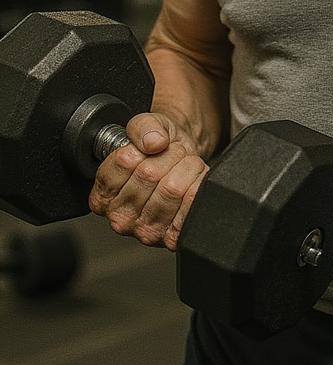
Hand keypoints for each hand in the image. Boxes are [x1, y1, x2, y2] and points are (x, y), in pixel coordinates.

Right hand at [88, 112, 208, 250]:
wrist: (183, 161)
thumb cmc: (159, 150)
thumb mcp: (146, 126)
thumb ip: (143, 127)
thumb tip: (153, 142)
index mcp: (102, 195)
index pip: (125, 161)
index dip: (145, 146)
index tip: (151, 147)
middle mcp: (120, 218)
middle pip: (150, 174)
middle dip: (169, 156)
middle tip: (173, 155)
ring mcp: (145, 231)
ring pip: (172, 189)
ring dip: (187, 168)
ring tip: (184, 166)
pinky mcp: (172, 237)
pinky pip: (191, 204)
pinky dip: (199, 185)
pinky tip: (193, 181)